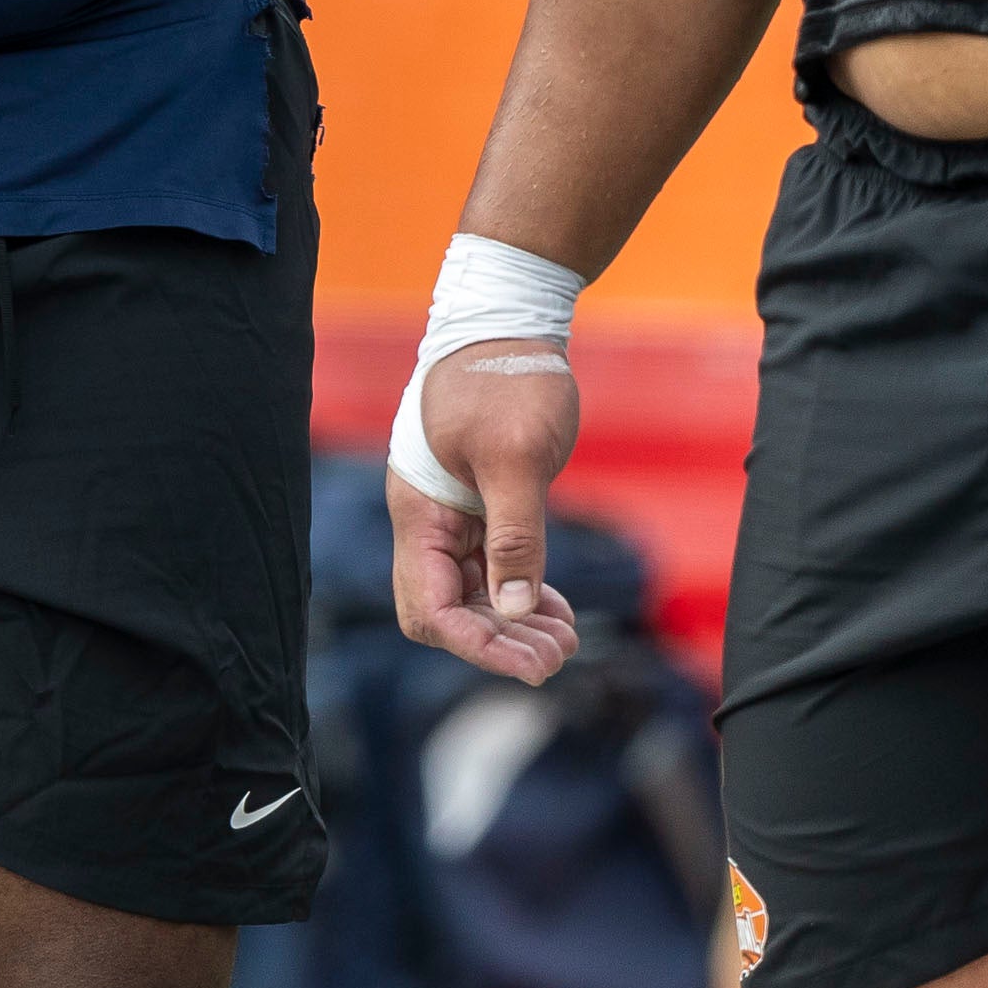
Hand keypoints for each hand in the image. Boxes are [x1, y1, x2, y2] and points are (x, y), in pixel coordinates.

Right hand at [389, 336, 584, 684]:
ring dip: (513, 623)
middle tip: (558, 656)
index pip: (431, 608)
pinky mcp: (479, 503)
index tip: (531, 666)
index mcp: (422, 513)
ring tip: (565, 640)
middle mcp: (428, 521)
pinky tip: (555, 607)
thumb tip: (512, 609)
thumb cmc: (508, 378)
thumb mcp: (517, 456)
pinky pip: (491, 567)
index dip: (476, 645)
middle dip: (498, 643)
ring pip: (472, 594)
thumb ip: (515, 534)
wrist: (511, 321)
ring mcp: (452, 514)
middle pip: (447, 611)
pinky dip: (520, 592)